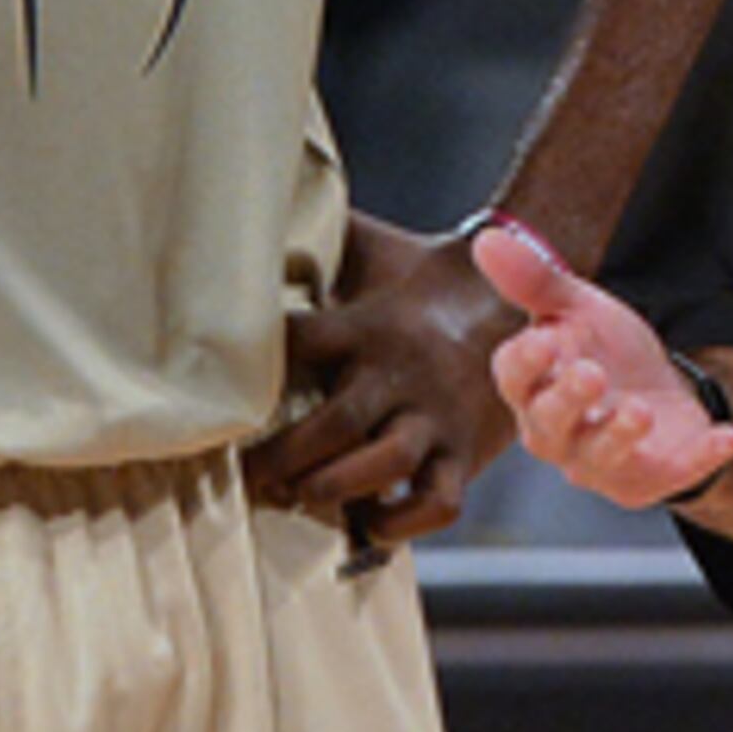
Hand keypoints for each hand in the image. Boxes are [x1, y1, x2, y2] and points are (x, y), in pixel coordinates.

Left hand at [241, 210, 519, 546]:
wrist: (513, 299)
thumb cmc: (421, 279)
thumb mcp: (373, 249)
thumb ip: (322, 237)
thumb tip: (264, 206)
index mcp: (368, 325)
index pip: (301, 340)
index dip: (258, 363)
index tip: (218, 391)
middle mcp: (399, 372)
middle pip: (338, 420)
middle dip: (284, 458)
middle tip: (248, 478)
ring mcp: (436, 416)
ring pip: (386, 463)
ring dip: (334, 487)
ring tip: (300, 496)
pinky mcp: (466, 453)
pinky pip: (439, 502)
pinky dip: (402, 525)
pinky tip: (368, 523)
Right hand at [479, 220, 732, 510]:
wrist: (661, 393)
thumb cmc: (605, 352)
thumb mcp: (577, 307)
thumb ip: (535, 281)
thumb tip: (486, 240)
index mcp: (533, 388)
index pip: (514, 379)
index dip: (526, 363)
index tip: (544, 339)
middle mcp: (557, 433)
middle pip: (549, 425)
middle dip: (569, 400)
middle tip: (591, 374)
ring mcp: (602, 463)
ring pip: (600, 459)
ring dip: (619, 436)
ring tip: (640, 411)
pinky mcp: (649, 480)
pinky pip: (673, 474)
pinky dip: (700, 457)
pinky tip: (727, 436)